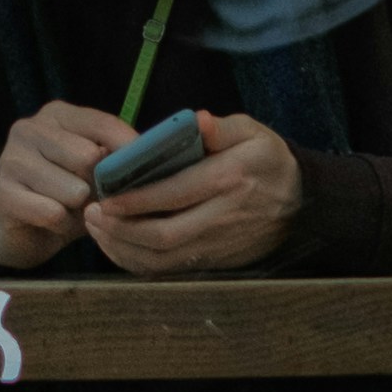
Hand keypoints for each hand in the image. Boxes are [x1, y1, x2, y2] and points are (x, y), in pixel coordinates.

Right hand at [0, 102, 136, 270]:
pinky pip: (52, 212)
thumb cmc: (68, 194)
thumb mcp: (95, 173)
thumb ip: (115, 159)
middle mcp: (29, 128)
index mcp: (56, 115)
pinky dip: (62, 225)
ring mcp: (10, 159)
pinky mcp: (1, 193)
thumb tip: (146, 155)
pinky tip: (56, 223)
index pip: (102, 124)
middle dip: (99, 186)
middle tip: (95, 198)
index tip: (149, 169)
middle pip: (88, 156)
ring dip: (81, 210)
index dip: (129, 148)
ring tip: (73, 211)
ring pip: (72, 189)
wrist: (24, 232)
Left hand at [81, 111, 301, 277]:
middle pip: (164, 235)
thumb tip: (196, 121)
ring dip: (123, 248)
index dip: (136, 200)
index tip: (105, 196)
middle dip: (121, 228)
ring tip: (95, 230)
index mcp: (228, 180)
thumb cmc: (267, 161)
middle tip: (91, 213)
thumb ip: (221, 128)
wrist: (300, 205)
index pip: (175, 194)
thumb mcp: (253, 132)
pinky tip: (116, 246)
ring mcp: (216, 246)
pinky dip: (137, 263)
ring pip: (162, 259)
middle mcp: (221, 218)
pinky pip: (168, 270)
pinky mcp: (213, 263)